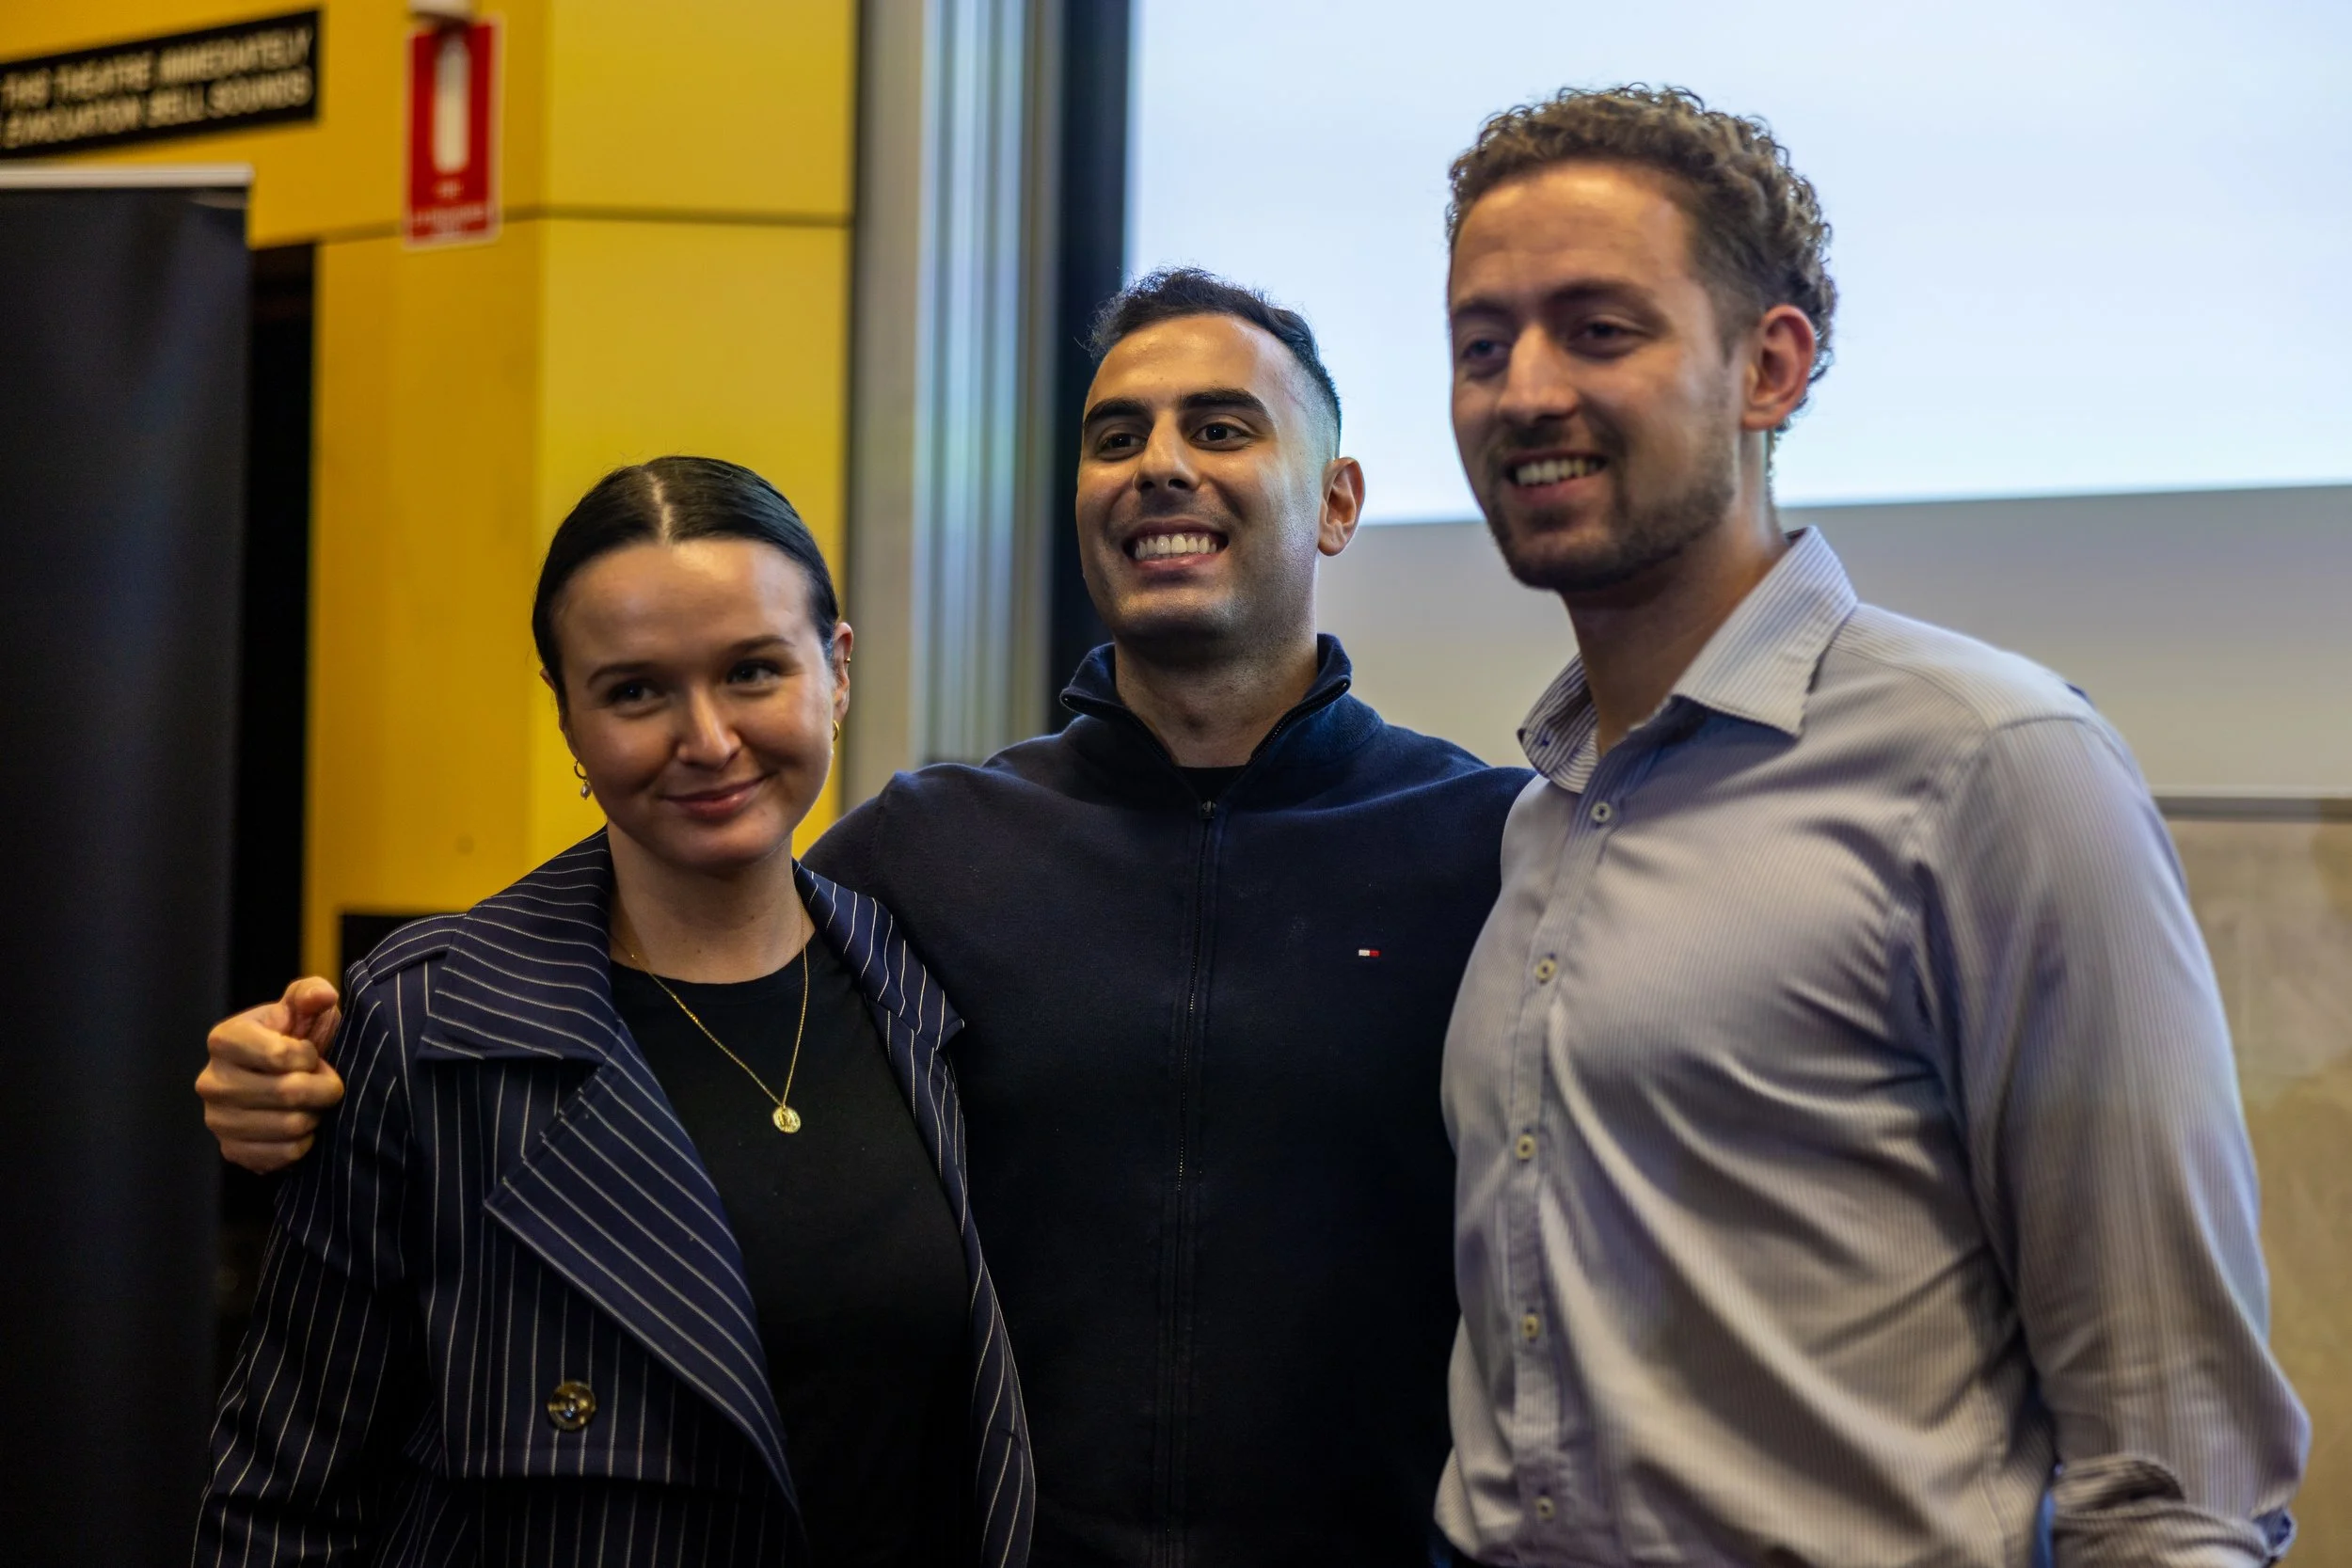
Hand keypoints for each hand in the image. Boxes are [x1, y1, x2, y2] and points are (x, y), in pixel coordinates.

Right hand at [198, 976, 345, 1173]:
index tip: (312, 1054)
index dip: (310, 1056)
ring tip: (314, 1103)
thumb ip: (310, 994)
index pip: (281, 1056)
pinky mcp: (230, 1150)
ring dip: (316, 1115)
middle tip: (328, 1084)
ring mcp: (217, 1119)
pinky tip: (302, 1127)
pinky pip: (283, 1154)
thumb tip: (323, 995)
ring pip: (289, 1125)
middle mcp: (210, 1081)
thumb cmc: (300, 1038)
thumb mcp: (305, 1009)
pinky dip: (305, 1143)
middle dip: (324, 1088)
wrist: (290, 1082)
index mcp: (224, 1040)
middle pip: (288, 1093)